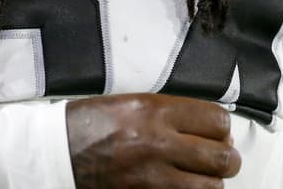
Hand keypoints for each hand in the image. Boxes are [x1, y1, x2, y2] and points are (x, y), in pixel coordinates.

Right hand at [66, 93, 241, 187]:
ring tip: (202, 177)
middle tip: (220, 158)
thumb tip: (209, 128)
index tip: (218, 131)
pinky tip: (184, 187)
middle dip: (226, 158)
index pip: (216, 119)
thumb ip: (171, 111)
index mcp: (155, 110)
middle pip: (221, 156)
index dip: (222, 127)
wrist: (56, 152)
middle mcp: (159, 142)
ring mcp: (153, 177)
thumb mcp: (131, 102)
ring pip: (211, 187)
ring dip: (211, 182)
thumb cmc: (89, 123)